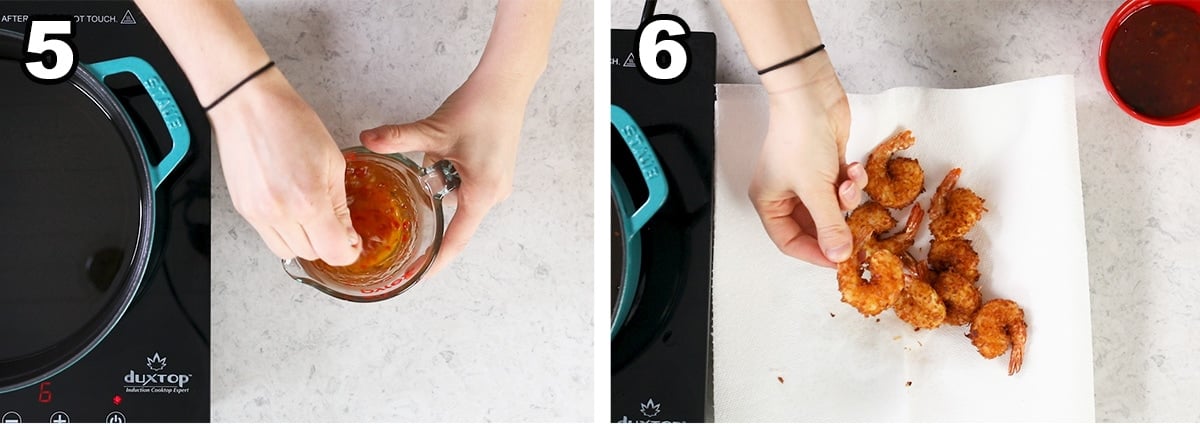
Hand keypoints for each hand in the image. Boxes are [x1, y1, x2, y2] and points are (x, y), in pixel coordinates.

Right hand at [210, 69, 361, 265]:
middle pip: (312, 254)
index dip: (348, 251)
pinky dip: (285, 232)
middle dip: (328, 244)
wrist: (248, 106)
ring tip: (312, 217)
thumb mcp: (332, 161)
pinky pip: (269, 237)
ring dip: (305, 242)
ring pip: (288, 251)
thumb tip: (347, 232)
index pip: (333, 251)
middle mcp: (280, 214)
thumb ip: (339, 203)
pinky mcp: (244, 210)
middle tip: (336, 225)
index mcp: (307, 201)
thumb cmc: (291, 122)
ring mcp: (258, 214)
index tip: (353, 242)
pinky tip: (292, 210)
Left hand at [359, 74, 528, 275]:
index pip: (456, 241)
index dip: (436, 263)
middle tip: (398, 228)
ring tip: (416, 183)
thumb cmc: (480, 109)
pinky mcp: (493, 171)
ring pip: (459, 201)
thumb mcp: (434, 129)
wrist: (505, 85)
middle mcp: (493, 194)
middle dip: (428, 220)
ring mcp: (496, 184)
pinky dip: (448, 181)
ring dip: (438, 194)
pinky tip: (436, 162)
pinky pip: (466, 187)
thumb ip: (398, 138)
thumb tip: (367, 141)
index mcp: (482, 194)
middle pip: (455, 221)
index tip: (417, 278)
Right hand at [749, 55, 866, 266]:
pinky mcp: (826, 167)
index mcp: (770, 202)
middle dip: (836, 225)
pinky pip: (842, 188)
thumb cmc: (799, 138)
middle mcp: (786, 194)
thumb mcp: (815, 189)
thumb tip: (838, 256)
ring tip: (849, 185)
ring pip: (832, 207)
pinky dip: (851, 182)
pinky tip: (852, 169)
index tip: (839, 260)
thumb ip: (829, 226)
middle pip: (813, 227)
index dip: (813, 253)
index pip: (789, 241)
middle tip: (856, 232)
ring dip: (846, 200)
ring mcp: (807, 180)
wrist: (811, 96)